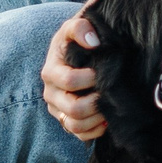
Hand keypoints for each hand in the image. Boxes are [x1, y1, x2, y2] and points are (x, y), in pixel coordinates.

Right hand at [42, 14, 106, 140]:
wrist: (72, 52)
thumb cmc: (74, 41)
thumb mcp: (73, 27)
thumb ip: (80, 27)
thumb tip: (93, 41)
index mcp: (51, 72)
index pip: (69, 81)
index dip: (91, 78)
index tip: (102, 71)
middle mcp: (51, 94)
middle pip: (73, 108)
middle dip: (96, 101)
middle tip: (110, 91)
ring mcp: (58, 109)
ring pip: (75, 125)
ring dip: (96, 118)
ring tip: (109, 105)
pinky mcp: (66, 120)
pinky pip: (79, 135)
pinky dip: (95, 130)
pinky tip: (106, 117)